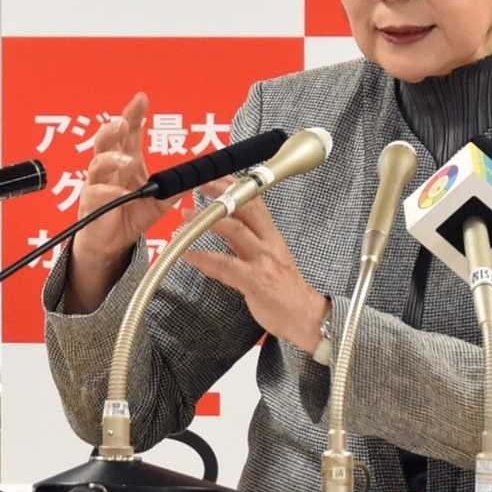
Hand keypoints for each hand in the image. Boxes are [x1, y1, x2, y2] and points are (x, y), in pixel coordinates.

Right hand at [65, 92, 173, 311]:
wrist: (111, 244)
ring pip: (98, 162)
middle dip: (114, 128)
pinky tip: (119, 192)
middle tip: (124, 122)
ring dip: (112, 158)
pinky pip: (95, 192)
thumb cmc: (129, 217)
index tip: (142, 98)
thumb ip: (173, 189)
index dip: (134, 114)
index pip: (129, 132)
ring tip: (127, 161)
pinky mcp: (91, 203)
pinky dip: (108, 191)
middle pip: (107, 140)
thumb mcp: (159, 203)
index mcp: (126, 162)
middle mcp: (109, 169)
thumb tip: (195, 178)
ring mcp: (98, 184)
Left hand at [181, 179, 326, 352]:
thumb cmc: (285, 288)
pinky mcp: (255, 281)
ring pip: (235, 231)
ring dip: (207, 221)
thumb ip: (247, 239)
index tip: (218, 175)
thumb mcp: (269, 256)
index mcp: (272, 235)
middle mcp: (268, 243)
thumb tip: (223, 224)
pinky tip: (188, 254)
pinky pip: (225, 265)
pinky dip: (203, 258)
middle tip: (200, 184)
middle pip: (246, 208)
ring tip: (186, 218)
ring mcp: (262, 261)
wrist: (306, 317)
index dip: (237, 185)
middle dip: (222, 193)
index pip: (255, 202)